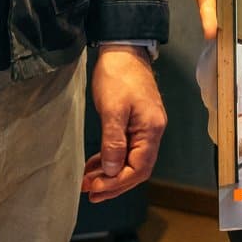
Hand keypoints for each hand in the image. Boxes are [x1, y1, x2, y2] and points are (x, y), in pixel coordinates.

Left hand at [83, 46, 167, 201]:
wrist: (123, 49)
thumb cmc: (118, 76)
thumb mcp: (112, 110)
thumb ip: (113, 142)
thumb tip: (113, 171)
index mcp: (151, 129)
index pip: (139, 168)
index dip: (117, 183)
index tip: (94, 188)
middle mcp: (152, 131)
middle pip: (137, 168)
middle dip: (114, 183)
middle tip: (90, 192)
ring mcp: (145, 126)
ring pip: (130, 160)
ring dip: (110, 173)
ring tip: (88, 182)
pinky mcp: (135, 121)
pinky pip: (125, 148)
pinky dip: (110, 159)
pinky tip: (95, 164)